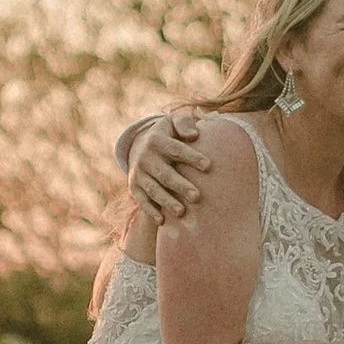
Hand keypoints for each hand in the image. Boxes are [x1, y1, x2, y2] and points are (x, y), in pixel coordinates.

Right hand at [129, 107, 206, 225]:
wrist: (139, 145)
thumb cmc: (168, 134)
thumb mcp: (173, 122)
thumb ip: (184, 124)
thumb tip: (194, 135)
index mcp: (156, 140)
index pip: (176, 149)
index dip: (192, 157)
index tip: (208, 166)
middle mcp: (145, 157)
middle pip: (165, 173)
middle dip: (180, 185)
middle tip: (197, 197)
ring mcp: (138, 173)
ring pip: (153, 189)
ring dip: (166, 201)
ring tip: (182, 212)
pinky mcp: (134, 187)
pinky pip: (141, 200)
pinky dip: (150, 211)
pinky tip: (162, 221)